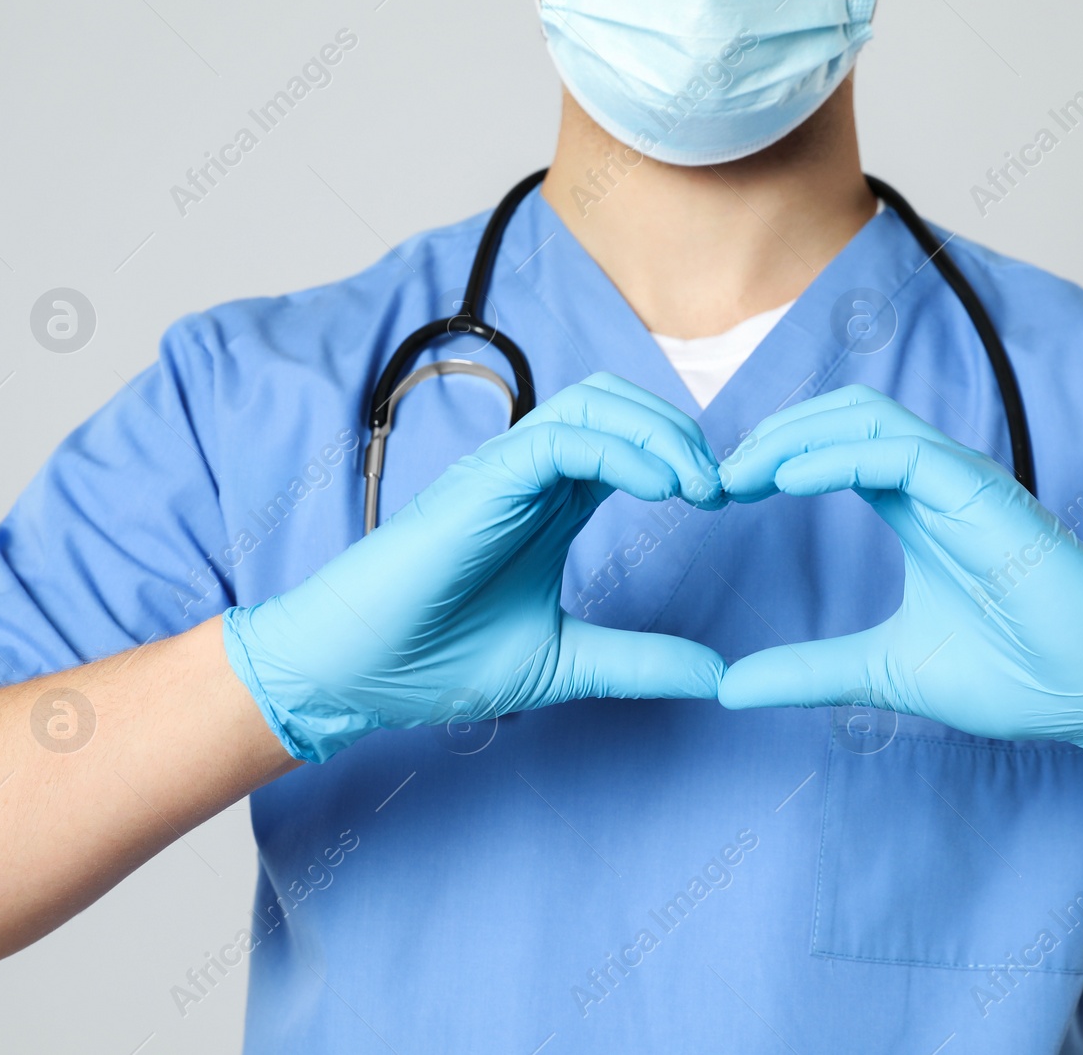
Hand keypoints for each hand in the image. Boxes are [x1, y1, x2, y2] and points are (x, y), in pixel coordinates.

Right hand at [222, 374, 727, 762]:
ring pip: (597, 405)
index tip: (729, 503)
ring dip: (662, 433)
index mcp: (551, 506)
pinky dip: (622, 451)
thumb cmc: (435, 664)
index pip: (630, 446)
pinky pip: (563, 437)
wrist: (353, 677)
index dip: (685, 460)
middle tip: (724, 488)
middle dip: (683, 435)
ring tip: (701, 485)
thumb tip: (718, 677)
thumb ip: (639, 663)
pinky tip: (663, 489)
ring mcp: (506, 471)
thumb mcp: (564, 665)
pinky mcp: (484, 480)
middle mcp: (532, 476)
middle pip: (620, 407)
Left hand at [716, 386, 1082, 793]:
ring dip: (793, 437)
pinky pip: (904, 453)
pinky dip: (840, 456)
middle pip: (840, 418)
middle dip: (770, 436)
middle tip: (711, 477)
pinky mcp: (989, 498)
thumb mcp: (885, 672)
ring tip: (736, 472)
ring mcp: (965, 484)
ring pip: (866, 419)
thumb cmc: (1020, 678)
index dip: (771, 460)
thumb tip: (728, 686)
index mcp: (918, 509)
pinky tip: (788, 481)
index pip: (832, 451)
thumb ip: (810, 670)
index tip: (714, 495)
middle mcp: (939, 484)